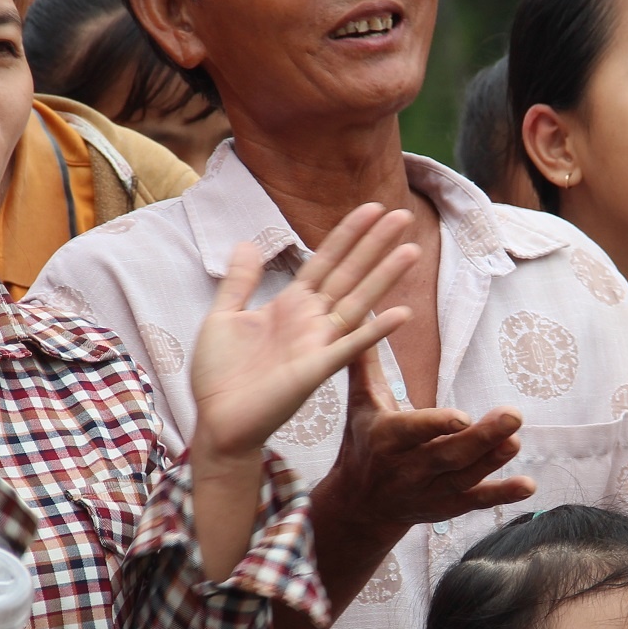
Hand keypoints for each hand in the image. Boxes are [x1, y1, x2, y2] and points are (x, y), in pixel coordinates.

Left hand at [191, 202, 416, 464]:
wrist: (216, 420)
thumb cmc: (218, 375)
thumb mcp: (222, 317)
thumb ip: (239, 282)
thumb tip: (246, 243)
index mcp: (290, 305)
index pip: (324, 261)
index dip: (347, 234)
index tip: (370, 208)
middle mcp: (310, 320)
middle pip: (349, 273)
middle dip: (375, 244)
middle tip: (403, 215)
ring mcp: (317, 344)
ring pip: (357, 302)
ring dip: (385, 276)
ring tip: (411, 250)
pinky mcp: (317, 369)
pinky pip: (351, 346)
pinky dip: (375, 329)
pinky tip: (401, 313)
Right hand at [313, 344, 535, 539]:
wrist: (358, 505)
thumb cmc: (363, 441)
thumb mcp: (360, 402)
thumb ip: (365, 361)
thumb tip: (365, 313)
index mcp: (387, 438)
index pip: (413, 430)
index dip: (437, 425)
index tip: (462, 417)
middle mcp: (408, 468)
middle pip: (448, 455)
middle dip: (481, 438)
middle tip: (514, 415)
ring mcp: (430, 490)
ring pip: (465, 477)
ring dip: (493, 460)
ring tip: (516, 439)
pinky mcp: (447, 507)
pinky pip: (476, 502)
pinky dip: (502, 494)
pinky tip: (528, 485)